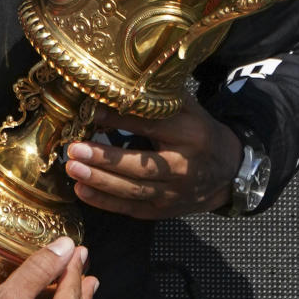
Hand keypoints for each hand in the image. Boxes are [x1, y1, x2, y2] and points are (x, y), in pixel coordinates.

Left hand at [64, 95, 242, 220]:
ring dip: (100, 181)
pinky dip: (104, 201)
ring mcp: (172, 193)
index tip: (92, 112)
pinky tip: (81, 189)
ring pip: (133, 190)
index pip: (152, 127)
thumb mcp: (188, 110)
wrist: (226, 172)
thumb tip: (114, 87)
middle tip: (75, 149)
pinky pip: (130, 208)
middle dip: (105, 159)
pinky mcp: (162, 211)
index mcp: (190, 135)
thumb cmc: (198, 133)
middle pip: (140, 166)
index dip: (121, 119)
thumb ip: (158, 101)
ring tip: (72, 168)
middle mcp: (182, 167)